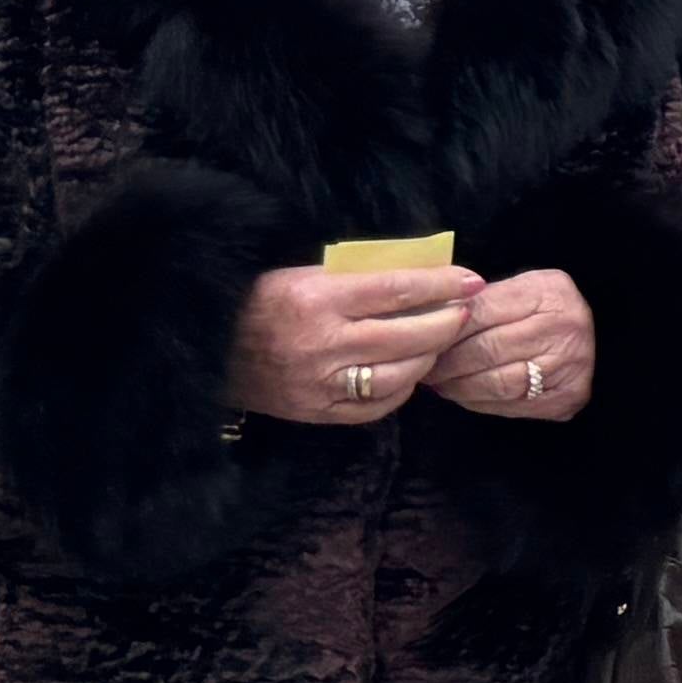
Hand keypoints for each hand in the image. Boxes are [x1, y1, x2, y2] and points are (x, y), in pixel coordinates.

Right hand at [229, 262, 479, 427]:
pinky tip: (410, 371)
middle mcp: (323, 343)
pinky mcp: (317, 412)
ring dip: (431, 356)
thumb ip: (361, 276)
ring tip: (440, 340)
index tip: (472, 280)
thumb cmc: (262, 302)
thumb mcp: (305, 275)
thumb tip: (426, 270)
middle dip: (449, 321)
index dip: (443, 284)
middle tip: (465, 311)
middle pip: (410, 335)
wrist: (209, 351)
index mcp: (318, 299)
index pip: (398, 289)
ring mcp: (320, 383)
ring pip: (402, 373)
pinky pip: (379, 405)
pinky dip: (403, 388)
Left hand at [422, 268, 598, 422]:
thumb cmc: (547, 311)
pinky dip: (477, 401)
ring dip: (455, 386)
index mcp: (549, 292)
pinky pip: (508, 405)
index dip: (442, 328)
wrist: (601, 338)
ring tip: (438, 381)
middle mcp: (564, 328)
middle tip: (421, 365)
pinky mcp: (567, 398)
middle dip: (444, 362)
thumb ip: (482, 301)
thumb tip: (424, 318)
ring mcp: (569, 366)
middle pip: (484, 350)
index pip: (479, 312)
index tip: (418, 337)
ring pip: (493, 382)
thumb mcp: (522, 290)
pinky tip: (464, 393)